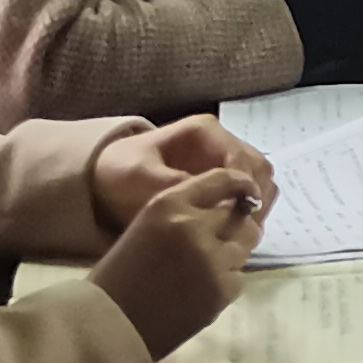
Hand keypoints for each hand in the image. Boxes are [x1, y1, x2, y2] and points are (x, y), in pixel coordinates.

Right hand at [87, 167, 262, 358]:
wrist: (109, 323)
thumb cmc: (121, 274)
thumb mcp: (148, 225)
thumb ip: (186, 212)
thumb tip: (232, 207)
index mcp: (169, 204)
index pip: (223, 180)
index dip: (242, 184)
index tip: (249, 192)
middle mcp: (194, 225)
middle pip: (240, 216)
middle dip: (236, 225)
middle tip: (223, 239)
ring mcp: (211, 259)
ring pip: (245, 246)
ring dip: (232, 253)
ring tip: (207, 266)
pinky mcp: (221, 290)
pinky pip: (238, 276)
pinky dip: (226, 281)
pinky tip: (201, 289)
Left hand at [90, 112, 271, 231]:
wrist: (103, 181)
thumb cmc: (121, 175)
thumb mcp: (141, 179)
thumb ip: (180, 186)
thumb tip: (222, 202)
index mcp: (205, 131)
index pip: (242, 158)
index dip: (246, 188)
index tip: (242, 217)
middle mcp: (220, 142)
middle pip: (259, 167)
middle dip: (257, 197)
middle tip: (245, 228)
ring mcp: (222, 160)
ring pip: (260, 179)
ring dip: (257, 204)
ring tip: (242, 231)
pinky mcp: (221, 179)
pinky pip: (248, 191)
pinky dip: (249, 208)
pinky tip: (235, 228)